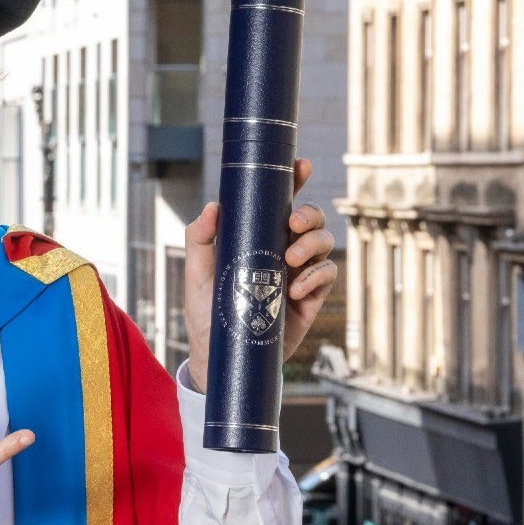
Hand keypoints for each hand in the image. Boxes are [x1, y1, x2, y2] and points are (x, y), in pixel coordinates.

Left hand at [183, 158, 337, 392]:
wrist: (219, 358)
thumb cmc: (206, 311)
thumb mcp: (196, 274)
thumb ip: (200, 240)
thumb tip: (213, 208)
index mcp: (258, 237)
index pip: (280, 202)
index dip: (295, 180)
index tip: (300, 165)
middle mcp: (282, 250)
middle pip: (311, 219)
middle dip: (309, 215)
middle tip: (292, 224)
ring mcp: (298, 273)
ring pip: (325, 244)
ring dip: (313, 245)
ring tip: (290, 260)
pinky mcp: (309, 300)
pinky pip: (327, 277)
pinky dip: (316, 276)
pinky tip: (295, 288)